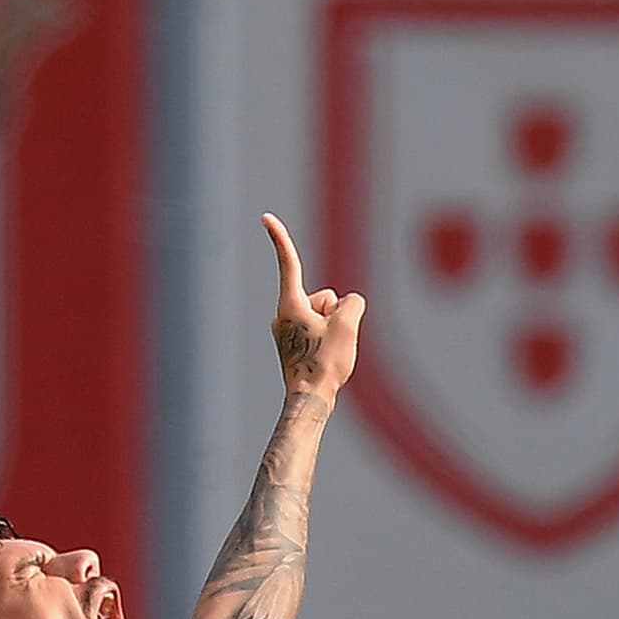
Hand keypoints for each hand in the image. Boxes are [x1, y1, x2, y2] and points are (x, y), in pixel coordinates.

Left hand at [262, 214, 365, 397]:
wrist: (310, 401)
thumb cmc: (324, 365)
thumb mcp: (348, 325)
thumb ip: (353, 303)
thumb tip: (347, 306)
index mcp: (290, 304)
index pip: (288, 262)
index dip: (279, 237)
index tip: (264, 217)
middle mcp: (282, 314)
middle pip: (324, 297)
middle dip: (334, 314)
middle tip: (327, 343)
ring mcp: (286, 330)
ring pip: (325, 314)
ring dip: (332, 329)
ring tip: (325, 353)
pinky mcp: (292, 343)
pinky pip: (320, 329)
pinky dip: (327, 339)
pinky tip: (322, 359)